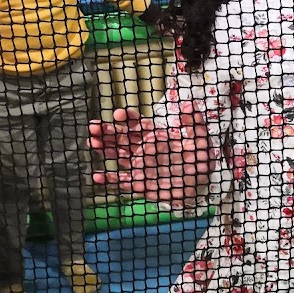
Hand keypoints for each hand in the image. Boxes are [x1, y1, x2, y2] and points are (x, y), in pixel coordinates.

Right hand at [89, 107, 213, 208]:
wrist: (201, 187)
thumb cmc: (200, 161)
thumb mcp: (201, 140)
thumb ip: (194, 123)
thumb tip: (188, 105)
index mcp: (156, 136)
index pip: (138, 124)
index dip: (128, 119)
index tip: (118, 115)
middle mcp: (144, 149)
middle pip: (122, 137)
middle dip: (108, 131)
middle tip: (93, 127)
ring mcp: (140, 166)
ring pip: (118, 154)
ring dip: (105, 148)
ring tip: (92, 142)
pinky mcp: (139, 184)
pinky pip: (122, 181)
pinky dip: (109, 179)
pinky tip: (97, 176)